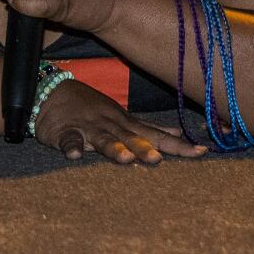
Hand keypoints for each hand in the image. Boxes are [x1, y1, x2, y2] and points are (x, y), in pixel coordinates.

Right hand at [31, 79, 206, 163]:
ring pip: (103, 139)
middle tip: (158, 160)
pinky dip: (71, 146)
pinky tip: (74, 155)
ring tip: (124, 158)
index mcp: (127, 124)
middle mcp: (112, 125)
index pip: (157, 136)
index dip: (178, 145)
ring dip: (113, 148)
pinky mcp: (64, 131)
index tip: (201, 152)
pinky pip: (68, 139)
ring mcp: (88, 128)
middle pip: (131, 138)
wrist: (52, 93)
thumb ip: (150, 128)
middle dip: (145, 148)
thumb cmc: (93, 109)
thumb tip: (179, 133)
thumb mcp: (124, 117)